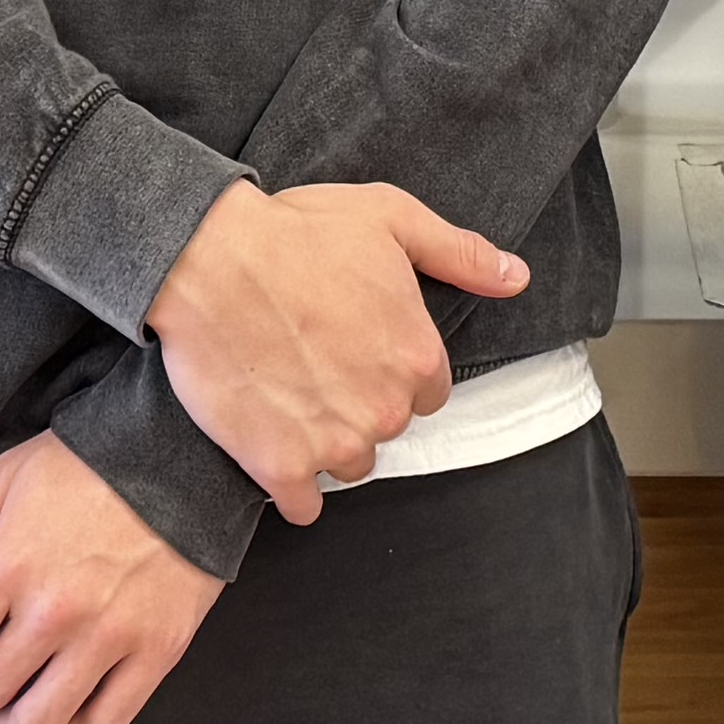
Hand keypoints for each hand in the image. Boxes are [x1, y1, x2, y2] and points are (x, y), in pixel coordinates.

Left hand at [0, 434, 222, 723]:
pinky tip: (71, 697)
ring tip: (11, 709)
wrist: (183, 452)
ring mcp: (109, 635)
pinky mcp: (157, 649)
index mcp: (7, 567)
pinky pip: (106, 719)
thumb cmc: (91, 461)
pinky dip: (80, 721)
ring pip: (41, 722)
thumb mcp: (5, 484)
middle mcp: (54, 611)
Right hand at [144, 179, 528, 521]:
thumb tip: (517, 277)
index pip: (428, 391)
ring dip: (327, 440)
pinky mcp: (280, 466)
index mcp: (417, 355)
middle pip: (388, 425)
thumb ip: (460, 254)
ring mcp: (333, 442)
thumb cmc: (296, 232)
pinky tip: (275, 448)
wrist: (207, 259)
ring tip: (290, 394)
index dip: (392, 368)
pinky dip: (291, 485)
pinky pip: (303, 505)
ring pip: (350, 464)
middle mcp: (385, 407)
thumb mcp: (391, 219)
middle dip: (360, 401)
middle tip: (317, 361)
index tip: (358, 347)